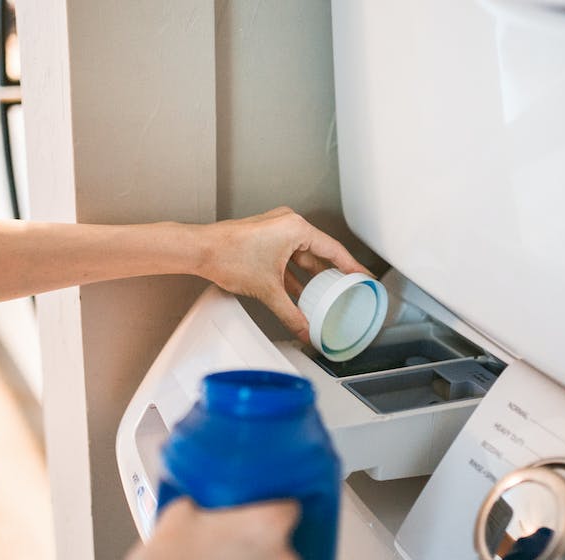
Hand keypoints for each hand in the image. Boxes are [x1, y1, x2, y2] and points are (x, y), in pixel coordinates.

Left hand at [197, 207, 369, 342]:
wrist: (200, 250)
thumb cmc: (229, 256)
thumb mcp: (268, 290)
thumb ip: (291, 313)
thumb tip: (305, 330)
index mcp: (296, 228)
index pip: (334, 250)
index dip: (352, 266)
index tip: (363, 277)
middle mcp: (288, 224)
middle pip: (319, 253)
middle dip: (331, 274)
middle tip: (347, 289)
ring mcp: (276, 230)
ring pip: (302, 256)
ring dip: (311, 276)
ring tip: (325, 295)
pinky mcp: (265, 238)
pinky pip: (289, 257)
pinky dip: (295, 274)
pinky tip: (300, 292)